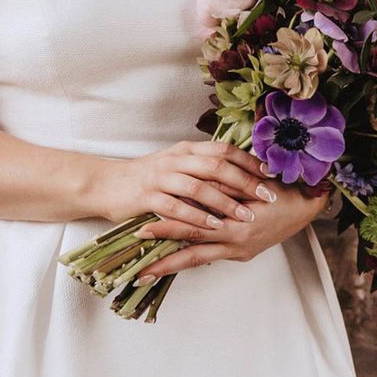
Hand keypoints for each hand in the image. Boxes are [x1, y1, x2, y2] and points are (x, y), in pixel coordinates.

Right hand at [95, 140, 278, 230]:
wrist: (106, 184)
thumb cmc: (146, 177)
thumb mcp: (176, 164)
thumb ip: (202, 166)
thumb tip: (237, 174)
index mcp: (186, 149)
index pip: (224, 150)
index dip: (249, 162)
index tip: (270, 174)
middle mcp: (176, 159)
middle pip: (217, 166)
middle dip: (245, 182)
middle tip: (268, 196)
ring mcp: (161, 177)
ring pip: (199, 187)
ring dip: (226, 202)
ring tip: (246, 216)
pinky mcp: (147, 197)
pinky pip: (177, 207)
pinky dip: (198, 217)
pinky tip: (214, 227)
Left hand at [129, 179, 330, 284]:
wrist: (307, 205)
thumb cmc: (280, 188)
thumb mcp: (251, 185)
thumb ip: (223, 189)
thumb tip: (195, 188)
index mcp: (237, 225)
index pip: (194, 229)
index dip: (166, 230)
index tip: (141, 231)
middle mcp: (236, 242)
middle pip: (191, 251)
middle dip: (162, 259)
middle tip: (134, 267)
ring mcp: (239, 251)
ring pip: (199, 260)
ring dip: (172, 266)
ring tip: (146, 273)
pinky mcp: (243, 253)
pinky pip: (212, 256)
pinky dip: (192, 259)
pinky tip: (175, 261)